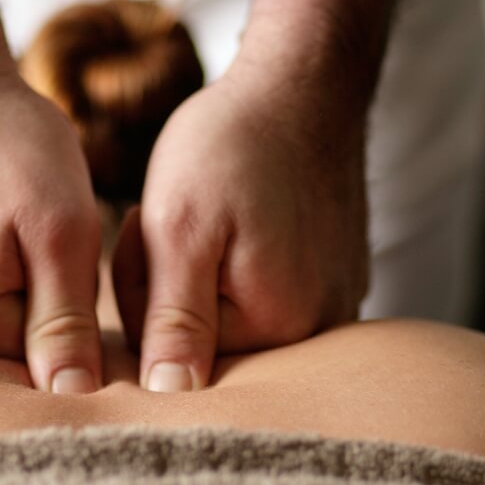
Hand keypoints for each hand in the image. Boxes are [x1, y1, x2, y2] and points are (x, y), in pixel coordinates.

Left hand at [112, 60, 368, 391]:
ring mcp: (336, 301)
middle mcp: (318, 327)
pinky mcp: (338, 277)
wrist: (304, 85)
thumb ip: (173, 321)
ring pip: (233, 313)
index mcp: (276, 323)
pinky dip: (245, 258)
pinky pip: (270, 290)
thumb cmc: (232, 146)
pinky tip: (251, 215)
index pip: (175, 349)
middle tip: (180, 216)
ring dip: (207, 268)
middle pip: (209, 339)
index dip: (145, 287)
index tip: (153, 228)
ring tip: (219, 211)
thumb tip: (169, 398)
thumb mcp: (180, 227)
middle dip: (174, 282)